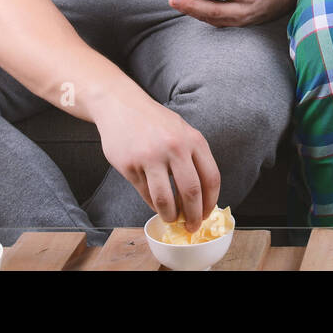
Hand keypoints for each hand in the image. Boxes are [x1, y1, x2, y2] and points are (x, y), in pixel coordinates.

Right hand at [93, 90, 219, 233]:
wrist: (121, 105)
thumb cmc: (155, 121)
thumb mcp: (182, 130)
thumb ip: (194, 156)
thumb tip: (203, 194)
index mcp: (193, 140)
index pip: (211, 178)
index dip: (211, 202)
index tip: (207, 213)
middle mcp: (174, 148)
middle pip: (191, 192)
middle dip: (194, 216)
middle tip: (192, 226)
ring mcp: (151, 157)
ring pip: (165, 199)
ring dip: (170, 215)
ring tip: (171, 219)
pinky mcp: (130, 165)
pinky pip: (145, 194)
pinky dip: (152, 204)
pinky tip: (155, 205)